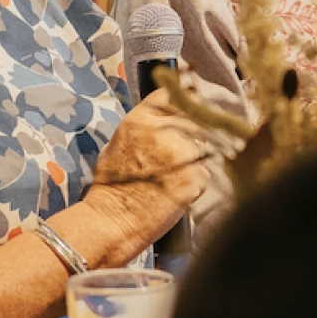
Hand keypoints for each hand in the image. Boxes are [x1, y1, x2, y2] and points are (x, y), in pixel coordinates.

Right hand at [83, 89, 209, 247]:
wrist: (110, 224)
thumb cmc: (112, 186)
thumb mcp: (120, 142)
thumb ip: (147, 124)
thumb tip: (171, 115)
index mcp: (142, 118)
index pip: (174, 93)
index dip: (185, 98)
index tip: (192, 106)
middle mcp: (164, 130)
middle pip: (195, 116)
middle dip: (196, 130)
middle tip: (186, 150)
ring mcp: (182, 153)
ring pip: (204, 144)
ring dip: (198, 157)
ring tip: (177, 176)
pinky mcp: (195, 177)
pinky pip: (206, 172)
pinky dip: (197, 181)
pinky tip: (179, 192)